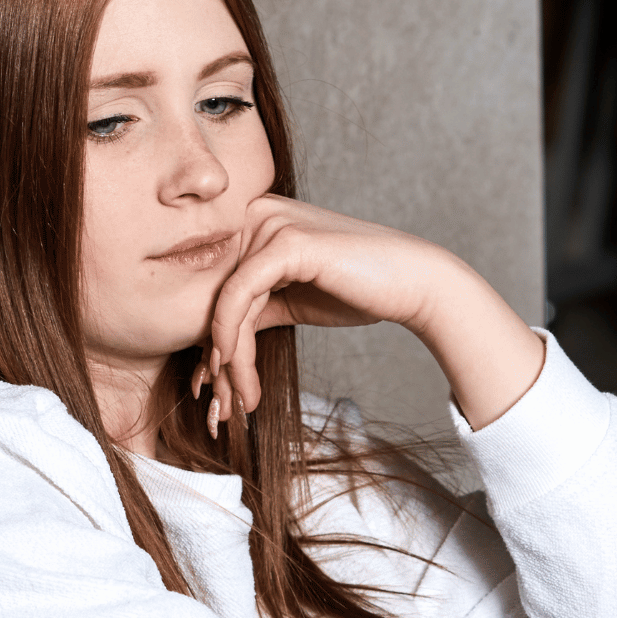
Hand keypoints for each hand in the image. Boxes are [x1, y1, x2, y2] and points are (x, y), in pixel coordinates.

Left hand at [198, 195, 543, 430]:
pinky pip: (240, 295)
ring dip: (226, 361)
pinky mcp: (286, 242)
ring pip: (224, 301)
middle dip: (213, 357)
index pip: (212, 284)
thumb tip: (208, 350)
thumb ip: (249, 309)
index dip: (205, 339)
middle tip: (218, 405)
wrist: (412, 283)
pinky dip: (231, 337)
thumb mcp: (289, 299)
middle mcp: (256, 211)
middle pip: (212, 294)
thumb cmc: (356, 290)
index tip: (208, 387)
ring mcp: (270, 222)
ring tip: (237, 402)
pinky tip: (236, 371)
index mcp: (253, 219)